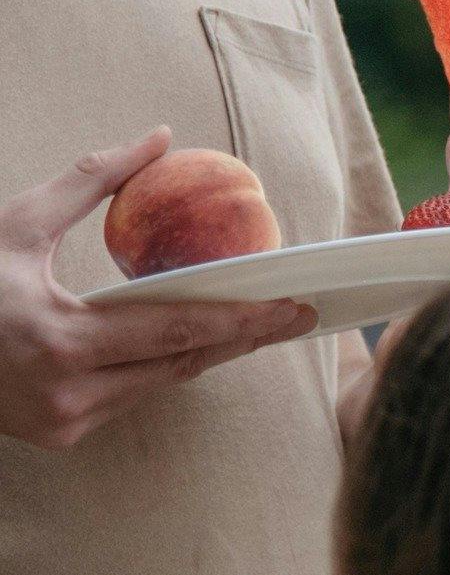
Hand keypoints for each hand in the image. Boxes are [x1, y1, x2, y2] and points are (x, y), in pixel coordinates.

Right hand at [0, 130, 315, 448]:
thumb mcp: (16, 224)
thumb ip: (91, 181)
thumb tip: (157, 137)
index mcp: (57, 339)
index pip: (177, 333)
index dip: (244, 321)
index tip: (295, 307)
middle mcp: (65, 392)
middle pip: (181, 366)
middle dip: (241, 339)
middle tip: (295, 316)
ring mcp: (62, 423)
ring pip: (156, 386)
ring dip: (195, 354)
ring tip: (245, 324)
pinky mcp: (58, 437)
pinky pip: (125, 397)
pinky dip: (148, 370)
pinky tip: (175, 346)